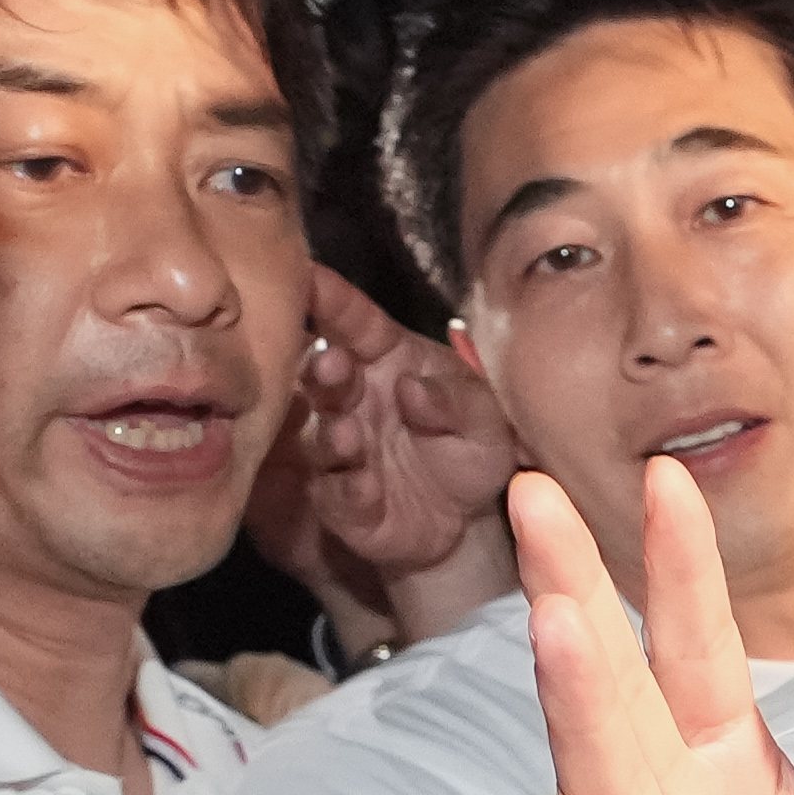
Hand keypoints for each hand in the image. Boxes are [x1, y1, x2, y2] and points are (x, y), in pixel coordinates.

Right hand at [288, 267, 517, 576]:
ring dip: (332, 433)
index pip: (355, 321)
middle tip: (332, 363)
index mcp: (385, 359)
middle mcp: (352, 398)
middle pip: (325, 375)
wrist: (471, 519)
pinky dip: (348, 491)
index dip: (331, 299)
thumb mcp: (485, 418)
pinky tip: (364, 487)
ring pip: (323, 436)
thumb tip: (413, 388)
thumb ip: (457, 398)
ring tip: (347, 432)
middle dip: (323, 368)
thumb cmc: (472, 446)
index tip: (307, 275)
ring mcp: (340, 449)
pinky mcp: (341, 501)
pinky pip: (338, 495)